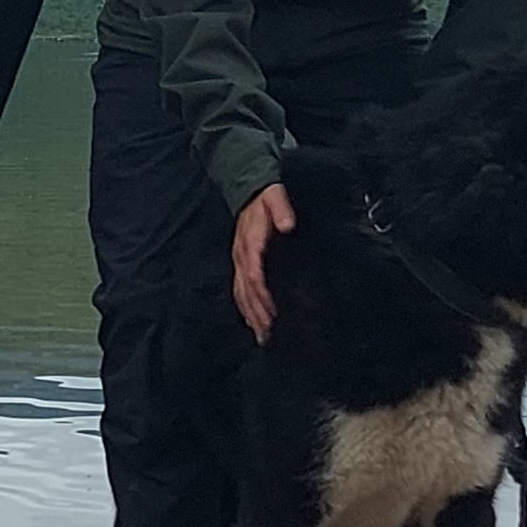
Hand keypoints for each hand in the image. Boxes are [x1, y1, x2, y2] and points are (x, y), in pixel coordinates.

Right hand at [231, 183, 295, 342]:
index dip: (263, 295)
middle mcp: (241, 256)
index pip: (254, 274)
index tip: (273, 313)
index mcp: (250, 243)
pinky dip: (244, 307)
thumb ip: (281, 209)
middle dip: (256, 314)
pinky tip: (250, 320)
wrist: (247, 190)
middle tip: (267, 336)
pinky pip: (239, 289)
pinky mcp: (240, 263)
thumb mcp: (274, 197)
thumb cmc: (264, 197)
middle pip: (245, 291)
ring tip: (261, 336)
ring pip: (240, 293)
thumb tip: (287, 224)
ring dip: (250, 315)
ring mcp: (239, 261)